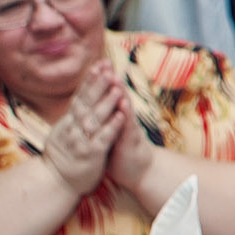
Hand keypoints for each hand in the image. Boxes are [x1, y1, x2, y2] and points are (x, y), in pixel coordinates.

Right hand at [41, 61, 124, 195]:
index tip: (100, 64)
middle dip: (98, 84)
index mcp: (68, 122)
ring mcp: (80, 141)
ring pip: (95, 118)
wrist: (57, 183)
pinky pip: (103, 138)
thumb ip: (73, 118)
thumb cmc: (65, 157)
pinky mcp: (91, 154)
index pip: (80, 96)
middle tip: (109, 68)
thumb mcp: (65, 133)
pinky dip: (112, 125)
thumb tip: (78, 99)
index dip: (90, 80)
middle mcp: (72, 128)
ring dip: (107, 103)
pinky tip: (121, 115)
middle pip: (87, 103)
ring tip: (118, 88)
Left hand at [103, 72, 158, 191]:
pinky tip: (124, 104)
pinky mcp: (131, 140)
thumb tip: (95, 106)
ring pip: (124, 107)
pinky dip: (125, 115)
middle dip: (109, 79)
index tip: (95, 63)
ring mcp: (128, 128)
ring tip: (114, 76)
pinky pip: (128, 126)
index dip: (100, 80)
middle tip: (104, 62)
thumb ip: (105, 119)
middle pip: (115, 95)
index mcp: (113, 117)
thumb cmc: (122, 152)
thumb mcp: (110, 132)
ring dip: (119, 92)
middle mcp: (122, 119)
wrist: (139, 171)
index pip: (106, 95)